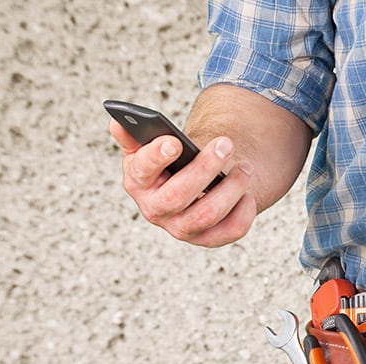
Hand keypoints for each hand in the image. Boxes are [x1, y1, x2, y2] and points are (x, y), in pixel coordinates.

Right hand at [109, 119, 257, 246]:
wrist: (193, 189)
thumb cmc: (171, 164)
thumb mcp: (150, 148)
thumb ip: (135, 134)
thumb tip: (117, 122)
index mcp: (138, 182)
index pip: (142, 171)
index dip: (156, 157)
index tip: (175, 143)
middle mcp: (156, 210)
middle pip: (179, 194)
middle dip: (205, 167)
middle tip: (226, 144)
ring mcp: (182, 228)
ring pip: (208, 213)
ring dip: (232, 187)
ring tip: (246, 167)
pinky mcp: (209, 239)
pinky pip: (232, 229)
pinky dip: (245, 209)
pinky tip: (248, 191)